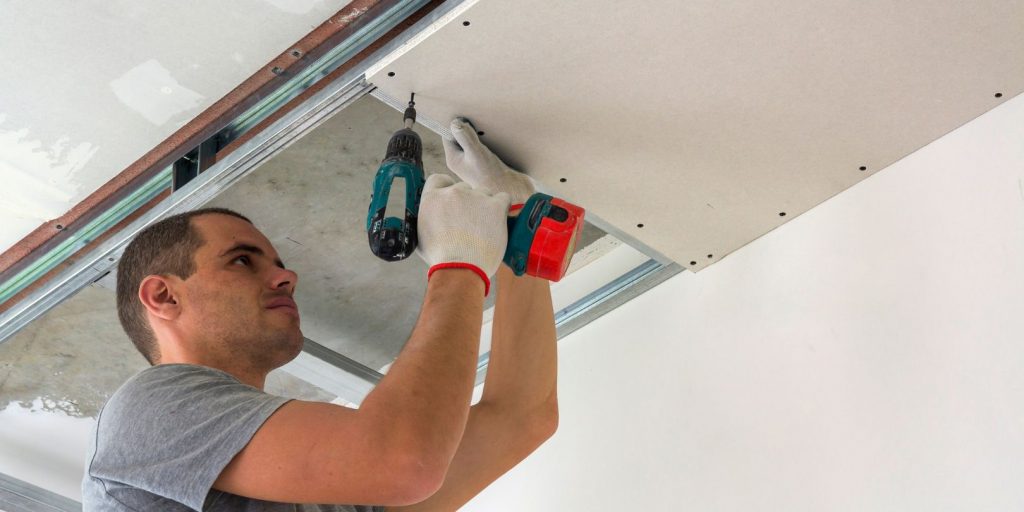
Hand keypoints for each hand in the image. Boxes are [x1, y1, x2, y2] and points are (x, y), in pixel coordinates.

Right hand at [417, 174, 510, 293]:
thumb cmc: (441, 258)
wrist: (460, 269)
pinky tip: (498, 221)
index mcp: (432, 198)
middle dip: (467, 202)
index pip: (440, 179)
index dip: (447, 189)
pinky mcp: (495, 205)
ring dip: (485, 205)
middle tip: (470, 222)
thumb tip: (433, 216)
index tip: (453, 202)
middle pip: (463, 188)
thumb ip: (428, 218)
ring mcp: (475, 197)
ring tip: (485, 226)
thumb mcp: (421, 235)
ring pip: (484, 193)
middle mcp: (453, 192)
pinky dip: (502, 208)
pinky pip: (503, 198)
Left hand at [443, 117, 535, 210]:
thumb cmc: (492, 176)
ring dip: (478, 133)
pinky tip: (494, 139)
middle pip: (459, 137)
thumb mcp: (477, 153)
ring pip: (471, 141)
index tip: (464, 115)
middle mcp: (461, 161)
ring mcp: (472, 162)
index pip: (448, 135)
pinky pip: (481, 146)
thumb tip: (454, 122)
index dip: (454, 124)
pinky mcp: (485, 163)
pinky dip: (486, 140)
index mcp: (453, 159)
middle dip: (467, 127)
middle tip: (476, 120)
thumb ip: (465, 138)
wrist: (512, 192)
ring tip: (486, 129)